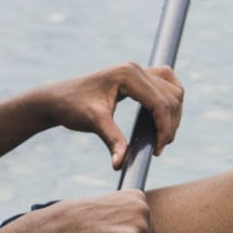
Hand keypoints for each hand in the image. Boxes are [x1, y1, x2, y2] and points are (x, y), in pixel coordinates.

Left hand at [49, 63, 185, 168]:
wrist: (58, 98)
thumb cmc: (72, 107)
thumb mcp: (94, 123)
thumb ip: (112, 140)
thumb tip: (120, 163)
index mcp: (127, 75)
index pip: (160, 103)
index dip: (165, 129)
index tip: (157, 151)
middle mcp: (136, 68)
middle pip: (172, 97)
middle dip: (170, 125)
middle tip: (158, 148)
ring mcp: (138, 70)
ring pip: (174, 91)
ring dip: (174, 115)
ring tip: (160, 137)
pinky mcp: (138, 76)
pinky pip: (167, 85)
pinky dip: (171, 103)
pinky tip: (162, 121)